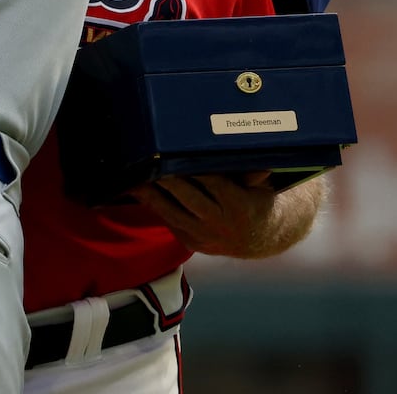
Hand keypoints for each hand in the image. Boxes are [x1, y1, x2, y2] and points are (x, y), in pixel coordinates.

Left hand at [131, 171, 277, 258]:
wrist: (259, 240)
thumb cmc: (257, 202)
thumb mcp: (261, 187)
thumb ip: (253, 174)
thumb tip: (257, 165)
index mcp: (239, 206)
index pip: (212, 183)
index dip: (193, 169)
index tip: (175, 154)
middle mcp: (220, 223)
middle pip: (188, 198)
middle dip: (167, 180)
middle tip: (149, 162)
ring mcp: (204, 236)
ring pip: (173, 213)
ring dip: (151, 195)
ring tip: (135, 178)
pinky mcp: (191, 242)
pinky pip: (169, 222)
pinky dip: (154, 207)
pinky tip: (140, 192)